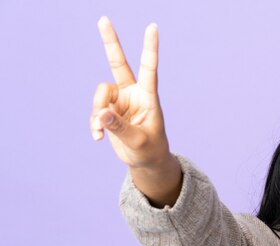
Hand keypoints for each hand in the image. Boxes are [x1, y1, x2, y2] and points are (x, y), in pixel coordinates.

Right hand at [90, 16, 169, 168]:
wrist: (145, 161)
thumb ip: (120, 127)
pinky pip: (95, 110)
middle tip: (103, 19)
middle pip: (119, 64)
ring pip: (100, 95)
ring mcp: (120, 100)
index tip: (153, 27)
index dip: (150, 48)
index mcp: (149, 97)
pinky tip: (98, 137)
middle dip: (110, 42)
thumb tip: (101, 113)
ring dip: (97, 112)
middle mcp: (134, 93)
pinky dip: (94, 123)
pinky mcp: (109, 110)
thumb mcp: (138, 141)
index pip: (149, 68)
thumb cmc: (150, 150)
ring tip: (101, 131)